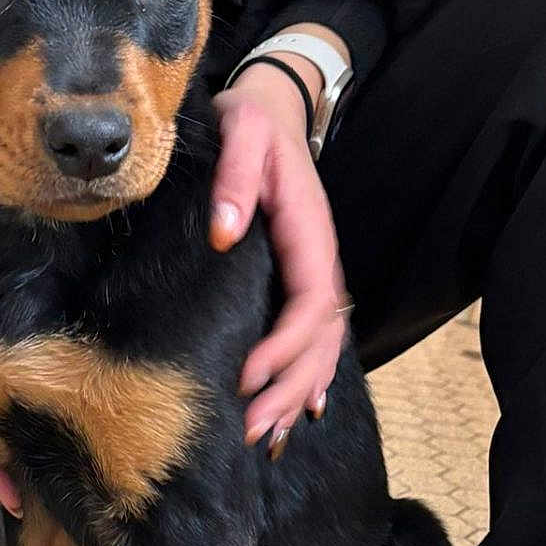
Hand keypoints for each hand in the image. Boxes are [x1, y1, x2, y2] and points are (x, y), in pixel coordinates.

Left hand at [211, 52, 348, 449]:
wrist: (271, 110)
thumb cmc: (250, 121)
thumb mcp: (241, 129)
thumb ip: (234, 176)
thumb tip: (223, 231)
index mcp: (309, 231)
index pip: (311, 302)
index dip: (285, 346)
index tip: (247, 376)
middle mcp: (320, 260)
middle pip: (321, 340)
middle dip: (289, 388)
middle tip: (250, 428)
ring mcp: (313, 274)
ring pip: (320, 348)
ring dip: (296, 394)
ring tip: (265, 435)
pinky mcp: (299, 282)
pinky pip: (313, 341)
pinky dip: (304, 380)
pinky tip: (292, 414)